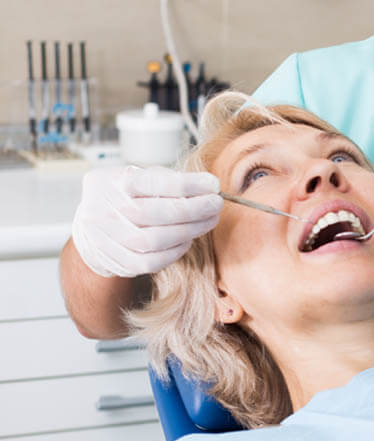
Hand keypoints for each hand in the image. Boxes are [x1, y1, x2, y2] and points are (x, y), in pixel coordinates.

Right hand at [71, 165, 220, 277]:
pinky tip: (188, 240)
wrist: (91, 229)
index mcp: (108, 183)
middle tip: (216, 204)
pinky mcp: (117, 262)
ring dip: (190, 230)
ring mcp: (106, 239)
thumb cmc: (122, 198)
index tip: (213, 185)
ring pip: (155, 240)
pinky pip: (152, 262)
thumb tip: (204, 186)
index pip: (152, 183)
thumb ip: (163, 179)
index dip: (187, 184)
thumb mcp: (134, 177)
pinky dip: (176, 251)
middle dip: (194, 209)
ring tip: (209, 220)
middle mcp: (102, 211)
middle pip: (156, 213)